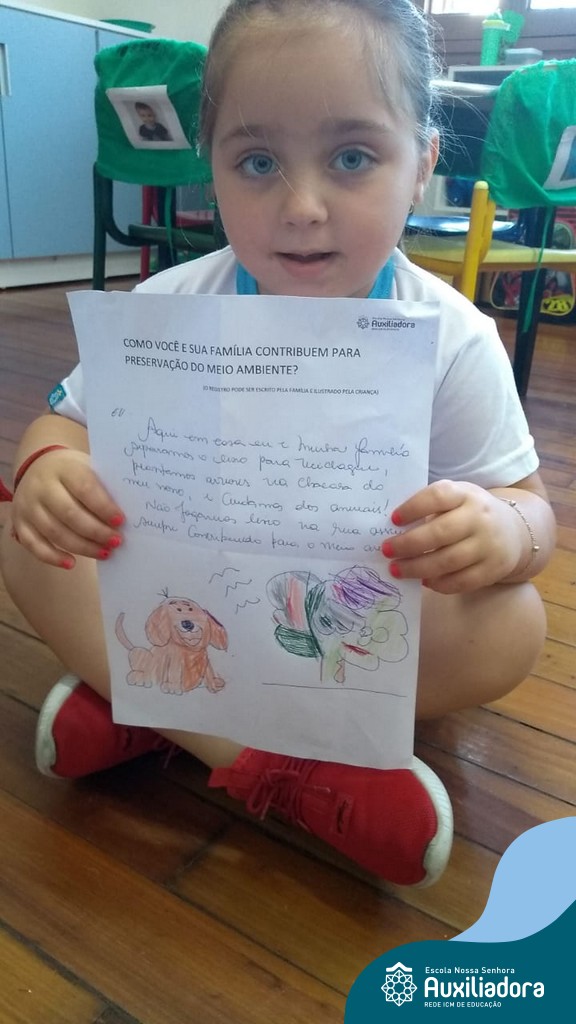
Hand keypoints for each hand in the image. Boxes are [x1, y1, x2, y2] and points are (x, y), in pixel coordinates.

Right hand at [11, 448, 124, 568]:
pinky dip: (53, 557)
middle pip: (70, 514)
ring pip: (55, 532)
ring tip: (105, 553)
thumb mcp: (88, 468)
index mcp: (63, 469)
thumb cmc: (73, 472)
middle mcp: (42, 487)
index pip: (85, 488)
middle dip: (96, 532)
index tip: (121, 521)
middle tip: (117, 541)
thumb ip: (103, 486)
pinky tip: (72, 563)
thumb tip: (131, 512)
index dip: (104, 507)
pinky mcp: (20, 523)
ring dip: (83, 547)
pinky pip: (34, 545)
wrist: (38, 468)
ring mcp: (28, 506)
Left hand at [381, 480, 523, 593]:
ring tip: (396, 570)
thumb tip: (391, 529)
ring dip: (417, 568)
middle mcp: (480, 518)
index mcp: (466, 494)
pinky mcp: (493, 569)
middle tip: (386, 551)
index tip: (393, 520)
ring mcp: (489, 545)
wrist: (514, 531)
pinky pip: (461, 581)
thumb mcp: (456, 499)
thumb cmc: (469, 514)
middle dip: (408, 544)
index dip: (413, 508)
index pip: (438, 496)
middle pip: (440, 533)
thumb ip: (429, 508)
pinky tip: (423, 580)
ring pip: (448, 561)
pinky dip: (438, 583)